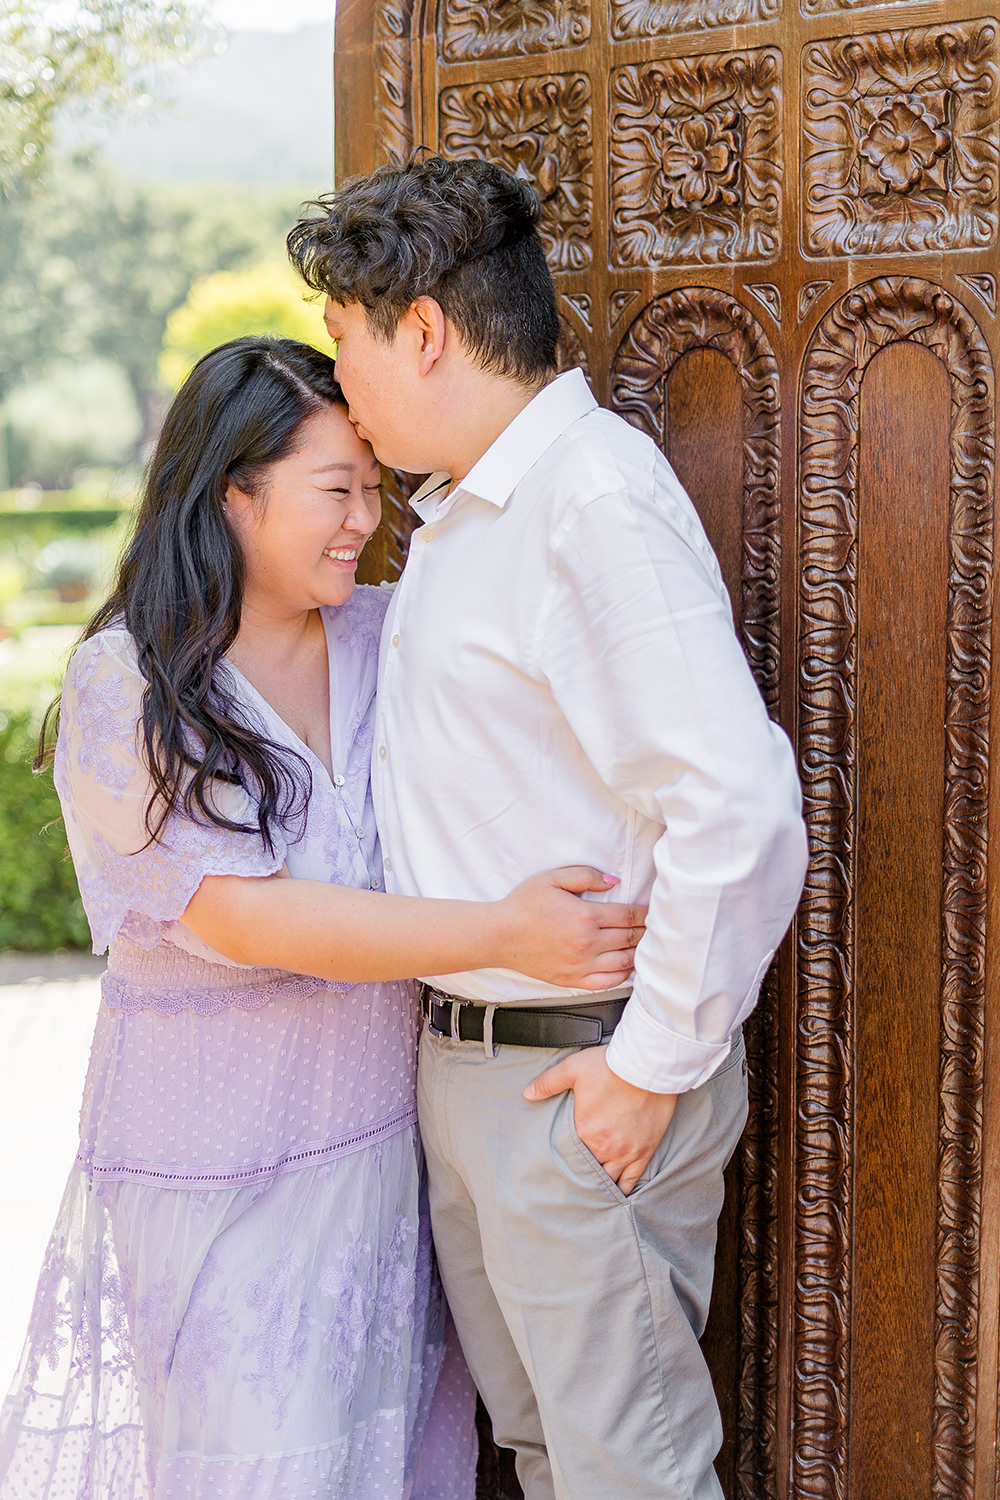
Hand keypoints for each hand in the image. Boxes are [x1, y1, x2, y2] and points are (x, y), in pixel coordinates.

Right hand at [498, 867, 645, 989]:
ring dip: (640, 953)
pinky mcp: (574, 980)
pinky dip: (624, 975)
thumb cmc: (524, 905)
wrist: (500, 936)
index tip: (654, 912)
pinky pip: (609, 982)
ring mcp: (582, 965)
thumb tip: (614, 880)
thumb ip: (586, 875)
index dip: (646, 914)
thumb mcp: (553, 879)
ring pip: (625, 962)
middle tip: (658, 929)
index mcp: (585, 916)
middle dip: (648, 932)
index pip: (629, 916)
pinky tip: (628, 967)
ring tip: (647, 946)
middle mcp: (587, 943)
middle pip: (631, 938)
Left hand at [524, 1045, 676, 1194]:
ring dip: (601, 1185)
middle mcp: (605, 1147)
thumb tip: (527, 1093)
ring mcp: (626, 1152)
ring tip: (593, 1192)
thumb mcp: (573, 1069)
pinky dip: (624, 1188)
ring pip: (610, 1179)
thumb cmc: (610, 1065)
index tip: (560, 1168)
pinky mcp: (645, 1151)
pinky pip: (633, 1178)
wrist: (647, 1065)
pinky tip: (618, 1194)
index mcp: (584, 1131)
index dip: (564, 1163)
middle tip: (574, 1185)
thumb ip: (548, 1082)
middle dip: (582, 1177)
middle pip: (589, 1172)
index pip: (569, 1156)